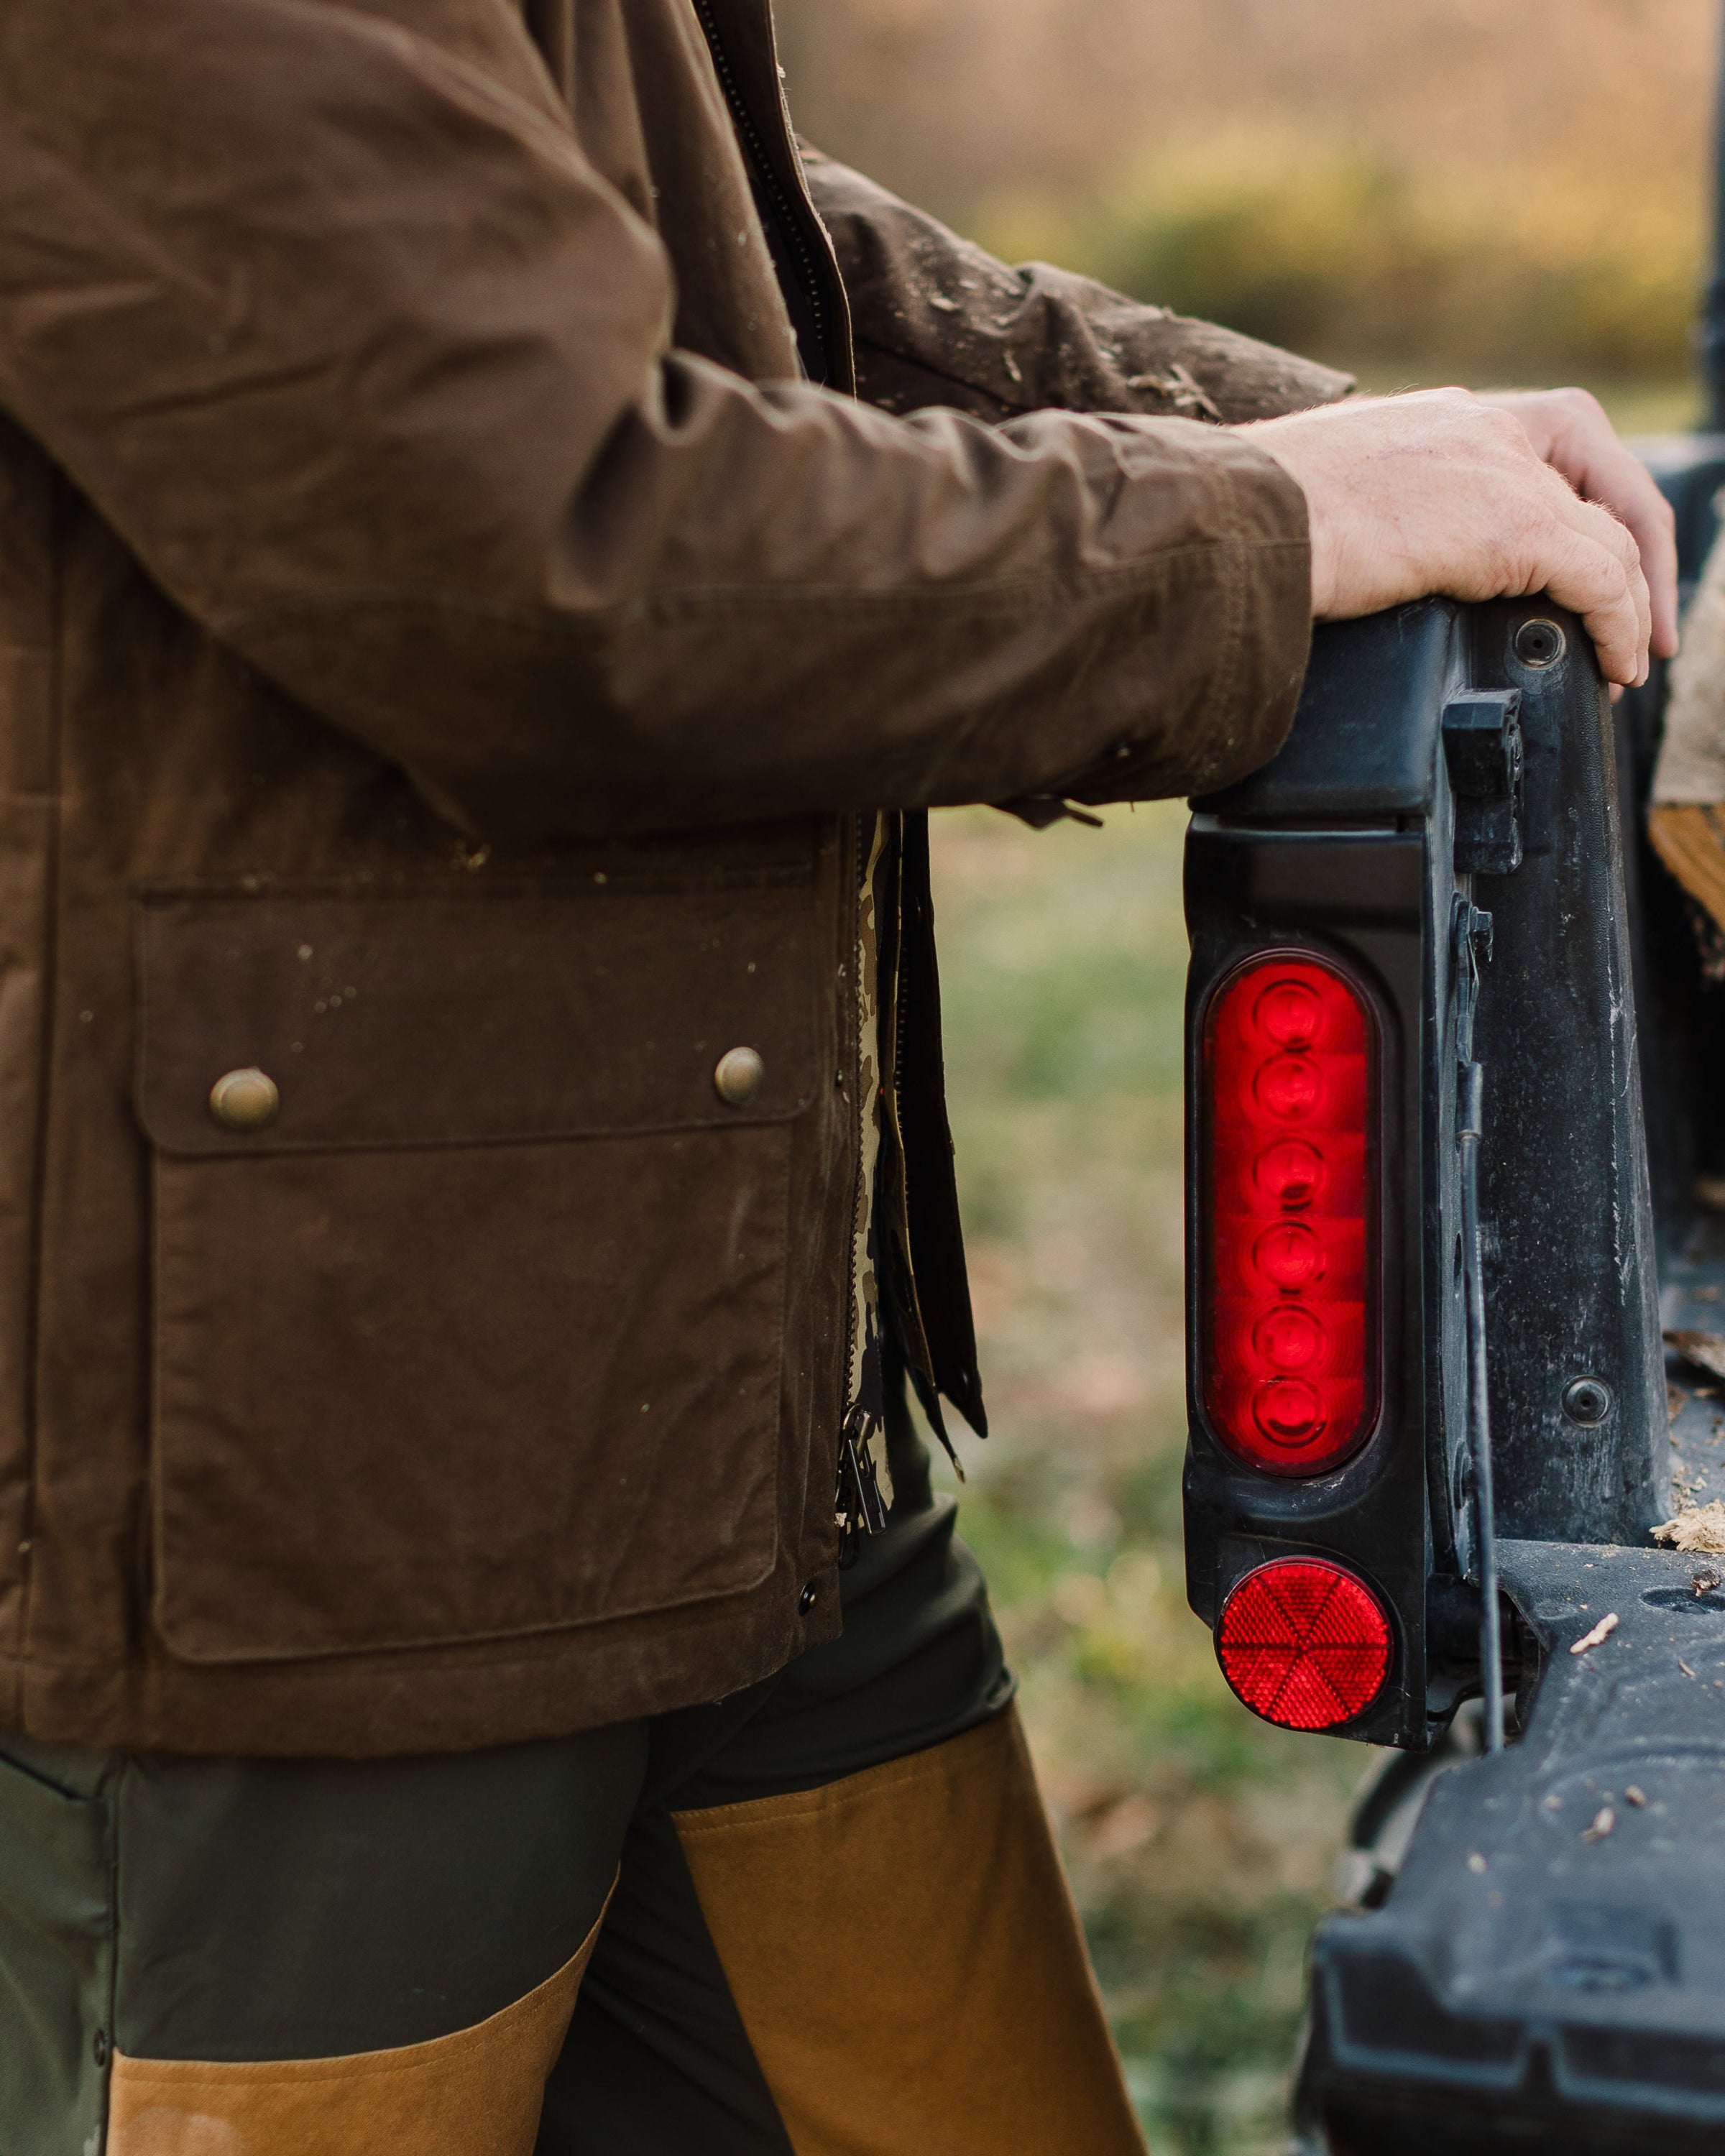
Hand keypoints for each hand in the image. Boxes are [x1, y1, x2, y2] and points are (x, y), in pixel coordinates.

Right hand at [1239, 388, 1654, 688]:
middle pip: (1600, 468)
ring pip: (1610, 532)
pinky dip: (1618, 624)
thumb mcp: (1327, 504)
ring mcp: (1501, 469)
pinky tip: (1612, 665)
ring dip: (1631, 603)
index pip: (1544, 442)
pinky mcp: (1513, 523)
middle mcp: (1480, 424)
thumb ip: (1374, 518)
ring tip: (1626, 663)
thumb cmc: (1252, 527)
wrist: (1240, 524)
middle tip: (1639, 619)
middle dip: (1636, 545)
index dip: (1584, 502)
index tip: (1584, 568)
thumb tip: (1368, 571)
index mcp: (1436, 419)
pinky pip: (1599, 577)